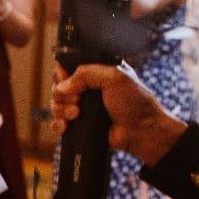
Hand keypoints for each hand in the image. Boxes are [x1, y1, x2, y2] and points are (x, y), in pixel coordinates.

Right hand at [51, 63, 186, 166]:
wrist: (142, 131)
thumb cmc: (135, 102)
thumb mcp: (115, 77)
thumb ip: (87, 73)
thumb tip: (62, 87)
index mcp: (96, 73)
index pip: (68, 67)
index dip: (62, 73)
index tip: (64, 78)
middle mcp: (87, 89)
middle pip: (58, 87)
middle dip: (62, 95)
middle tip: (77, 99)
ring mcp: (82, 108)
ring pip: (56, 105)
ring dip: (61, 110)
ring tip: (76, 114)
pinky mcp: (80, 125)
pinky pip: (58, 124)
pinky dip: (58, 125)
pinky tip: (66, 126)